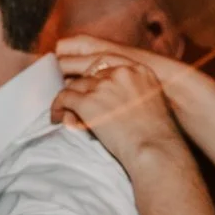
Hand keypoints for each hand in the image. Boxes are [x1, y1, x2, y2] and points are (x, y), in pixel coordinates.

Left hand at [51, 41, 188, 169]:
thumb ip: (136, 92)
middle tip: (73, 102)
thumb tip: (115, 100)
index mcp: (139, 70)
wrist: (155, 149)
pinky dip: (56, 107)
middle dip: (82, 89)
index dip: (96, 77)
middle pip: (91, 75)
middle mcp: (120, 73)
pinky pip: (64, 97)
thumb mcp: (153, 102)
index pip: (110, 64)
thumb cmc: (158, 136)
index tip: (90, 87)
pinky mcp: (88, 101)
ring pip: (75, 85)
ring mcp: (103, 86)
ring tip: (62, 112)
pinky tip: (56, 117)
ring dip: (68, 99)